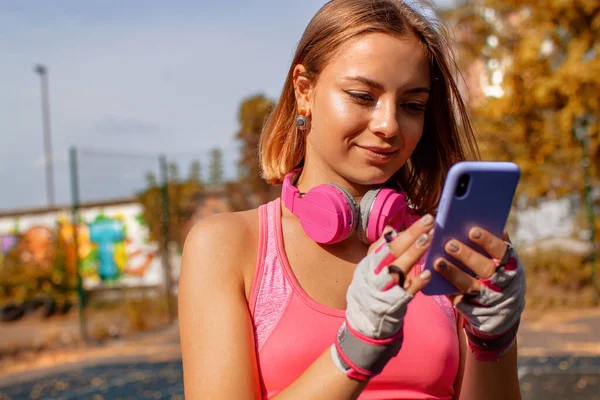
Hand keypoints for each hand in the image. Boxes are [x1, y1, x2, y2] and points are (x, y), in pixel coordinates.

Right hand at [331, 214, 433, 380]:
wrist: (364, 326)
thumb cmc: (370, 293)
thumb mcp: (369, 270)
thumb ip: (380, 250)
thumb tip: (391, 230)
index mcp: (370, 264)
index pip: (386, 244)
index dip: (404, 231)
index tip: (421, 219)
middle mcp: (374, 274)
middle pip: (392, 251)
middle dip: (412, 234)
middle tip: (429, 221)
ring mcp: (383, 289)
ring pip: (398, 267)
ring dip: (413, 253)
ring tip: (428, 239)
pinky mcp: (393, 304)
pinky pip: (405, 292)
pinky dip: (415, 282)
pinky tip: (427, 272)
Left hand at [433, 228, 525, 360]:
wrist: (502, 311)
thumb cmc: (498, 273)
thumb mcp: (503, 260)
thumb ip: (493, 243)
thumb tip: (476, 217)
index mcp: (510, 264)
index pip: (502, 250)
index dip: (488, 241)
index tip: (472, 231)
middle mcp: (501, 282)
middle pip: (485, 268)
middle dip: (467, 256)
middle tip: (450, 244)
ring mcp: (487, 297)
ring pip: (469, 285)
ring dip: (453, 272)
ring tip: (438, 261)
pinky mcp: (472, 308)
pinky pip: (459, 299)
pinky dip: (447, 288)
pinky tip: (434, 278)